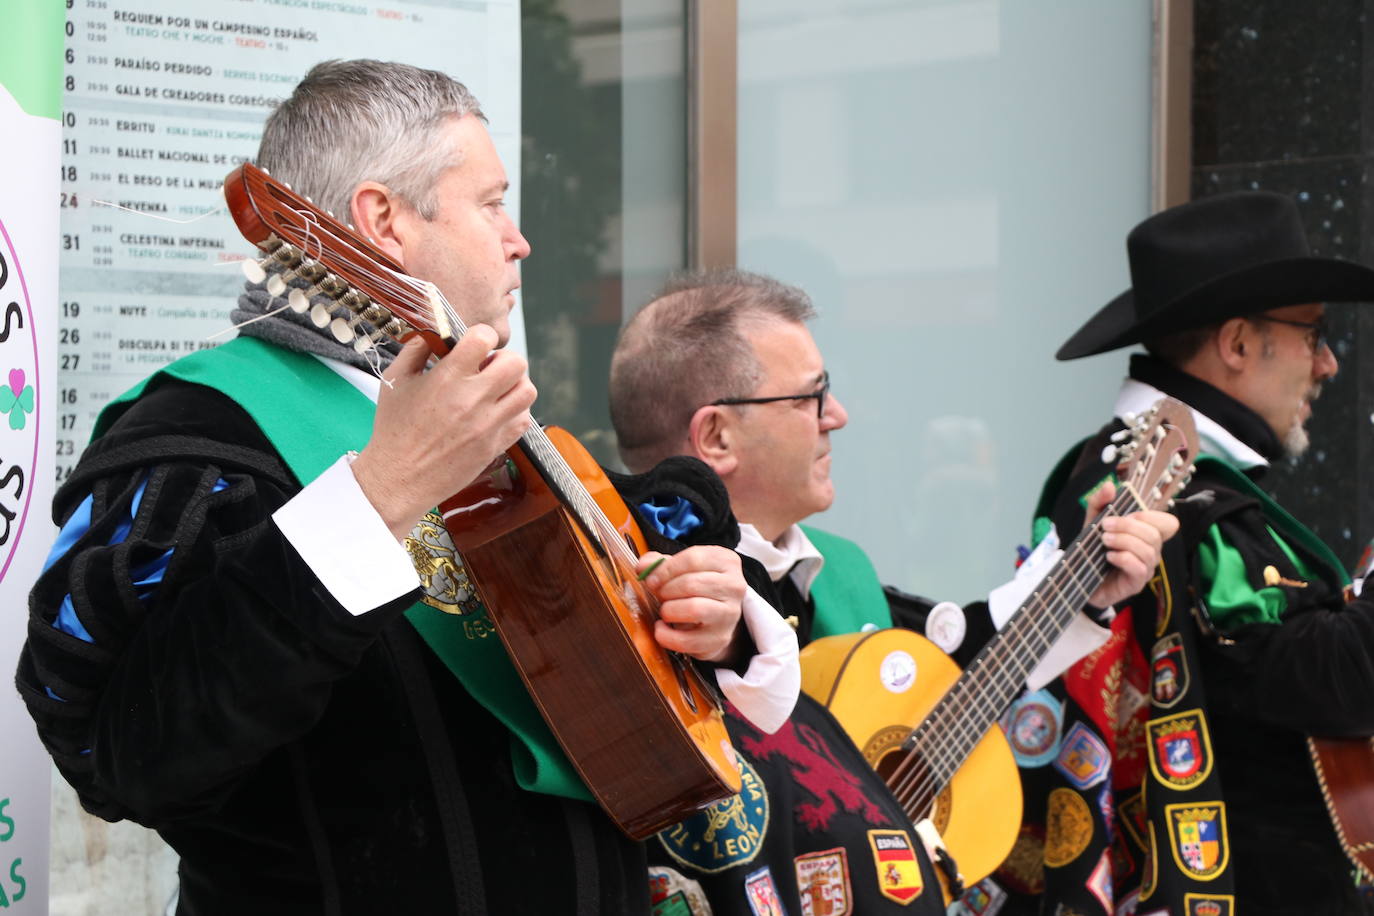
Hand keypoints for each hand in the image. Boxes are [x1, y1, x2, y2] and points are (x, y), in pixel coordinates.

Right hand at [351, 326, 536, 538]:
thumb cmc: (393, 429)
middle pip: (516, 363)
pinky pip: (524, 419)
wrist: (399, 478)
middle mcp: (473, 400)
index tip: (474, 345)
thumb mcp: (395, 381)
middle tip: (488, 368)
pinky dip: (516, 411)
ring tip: (497, 389)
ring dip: (515, 384)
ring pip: (527, 391)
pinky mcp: (495, 445)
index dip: (482, 336)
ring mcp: (488, 425)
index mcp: (448, 379)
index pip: (484, 338)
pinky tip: (497, 411)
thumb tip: (435, 333)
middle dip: (504, 359)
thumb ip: (415, 350)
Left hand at [637, 546, 745, 662]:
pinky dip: (667, 636)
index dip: (666, 570)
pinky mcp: (720, 638)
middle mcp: (734, 586)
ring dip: (670, 610)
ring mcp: (730, 614)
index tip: (651, 579)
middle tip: (659, 596)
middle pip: (692, 584)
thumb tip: (643, 567)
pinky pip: (688, 639)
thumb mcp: (681, 568)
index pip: (693, 559)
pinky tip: (662, 629)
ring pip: (695, 609)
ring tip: (664, 611)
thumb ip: (659, 563)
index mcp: (726, 561)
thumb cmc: (696, 587)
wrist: (714, 619)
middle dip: (666, 591)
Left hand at [1085, 481, 1179, 608]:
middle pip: (1154, 534)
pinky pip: (1140, 569)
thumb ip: (1099, 503)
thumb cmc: (1092, 550)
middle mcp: (1151, 551)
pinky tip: (1109, 556)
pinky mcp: (1136, 584)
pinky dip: (1124, 558)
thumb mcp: (1092, 522)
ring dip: (1124, 541)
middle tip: (1105, 526)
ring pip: (1148, 551)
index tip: (1128, 514)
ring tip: (1104, 541)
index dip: (1152, 516)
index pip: (1168, 523)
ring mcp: (1146, 568)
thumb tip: (1110, 485)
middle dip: (1128, 526)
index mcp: (1145, 535)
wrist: (1079, 579)